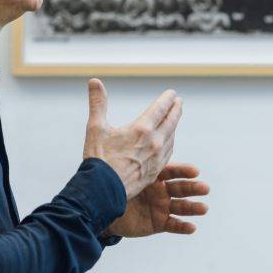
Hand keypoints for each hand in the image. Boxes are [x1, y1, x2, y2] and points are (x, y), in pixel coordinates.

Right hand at [83, 80, 182, 199]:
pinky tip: (168, 142)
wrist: (102, 191)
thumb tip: (94, 81)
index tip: (172, 93)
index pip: (160, 108)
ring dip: (174, 126)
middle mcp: (154, 142)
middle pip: (171, 121)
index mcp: (141, 129)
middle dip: (176, 110)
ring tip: (174, 120)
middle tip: (179, 102)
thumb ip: (98, 103)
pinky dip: (170, 143)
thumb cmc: (98, 159)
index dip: (167, 99)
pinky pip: (168, 153)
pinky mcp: (156, 171)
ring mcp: (157, 158)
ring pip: (171, 137)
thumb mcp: (95, 127)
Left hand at [104, 164, 209, 237]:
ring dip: (193, 208)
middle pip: (181, 188)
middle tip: (205, 188)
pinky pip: (173, 225)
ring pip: (181, 207)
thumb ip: (124, 156)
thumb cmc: (112, 185)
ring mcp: (161, 207)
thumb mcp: (118, 169)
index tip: (195, 171)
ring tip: (204, 208)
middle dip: (194, 188)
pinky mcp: (159, 223)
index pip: (172, 171)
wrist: (104, 209)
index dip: (184, 171)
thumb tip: (110, 124)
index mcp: (154, 175)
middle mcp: (162, 190)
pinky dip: (182, 227)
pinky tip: (192, 228)